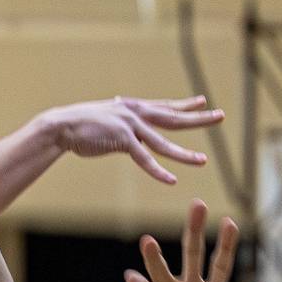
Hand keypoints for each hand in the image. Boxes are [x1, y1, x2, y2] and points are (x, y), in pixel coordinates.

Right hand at [46, 95, 223, 184]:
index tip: (203, 101)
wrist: (61, 125)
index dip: (185, 104)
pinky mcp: (122, 140)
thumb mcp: (104, 117)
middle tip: (220, 116)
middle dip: (198, 118)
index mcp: (132, 107)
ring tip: (202, 161)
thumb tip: (122, 126)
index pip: (165, 106)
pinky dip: (158, 171)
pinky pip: (144, 159)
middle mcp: (136, 114)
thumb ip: (118, 121)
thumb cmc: (78, 124)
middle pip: (173, 118)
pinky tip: (171, 180)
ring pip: (163, 143)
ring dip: (184, 154)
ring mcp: (130, 126)